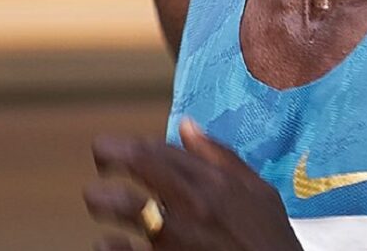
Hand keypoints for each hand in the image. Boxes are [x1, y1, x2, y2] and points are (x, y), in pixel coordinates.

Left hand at [84, 118, 302, 250]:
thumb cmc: (267, 239)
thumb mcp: (258, 192)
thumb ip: (221, 158)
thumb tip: (187, 127)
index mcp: (214, 183)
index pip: (161, 147)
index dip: (130, 143)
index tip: (118, 147)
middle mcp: (191, 204)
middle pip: (136, 164)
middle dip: (108, 158)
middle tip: (102, 166)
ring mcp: (173, 237)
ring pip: (120, 206)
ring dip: (102, 200)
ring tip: (99, 202)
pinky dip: (107, 245)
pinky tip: (107, 242)